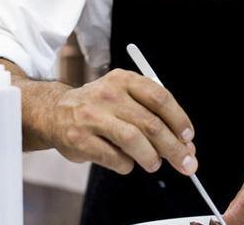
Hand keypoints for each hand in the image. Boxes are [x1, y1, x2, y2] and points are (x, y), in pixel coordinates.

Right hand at [47, 68, 197, 175]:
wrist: (55, 112)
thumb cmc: (99, 107)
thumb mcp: (123, 96)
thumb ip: (152, 115)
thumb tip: (184, 144)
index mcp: (123, 79)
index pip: (160, 98)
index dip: (178, 120)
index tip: (188, 138)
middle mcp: (108, 94)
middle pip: (151, 124)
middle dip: (174, 148)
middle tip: (186, 163)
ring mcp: (92, 116)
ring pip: (134, 141)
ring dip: (151, 158)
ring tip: (153, 163)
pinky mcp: (80, 139)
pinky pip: (114, 158)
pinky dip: (127, 165)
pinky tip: (126, 161)